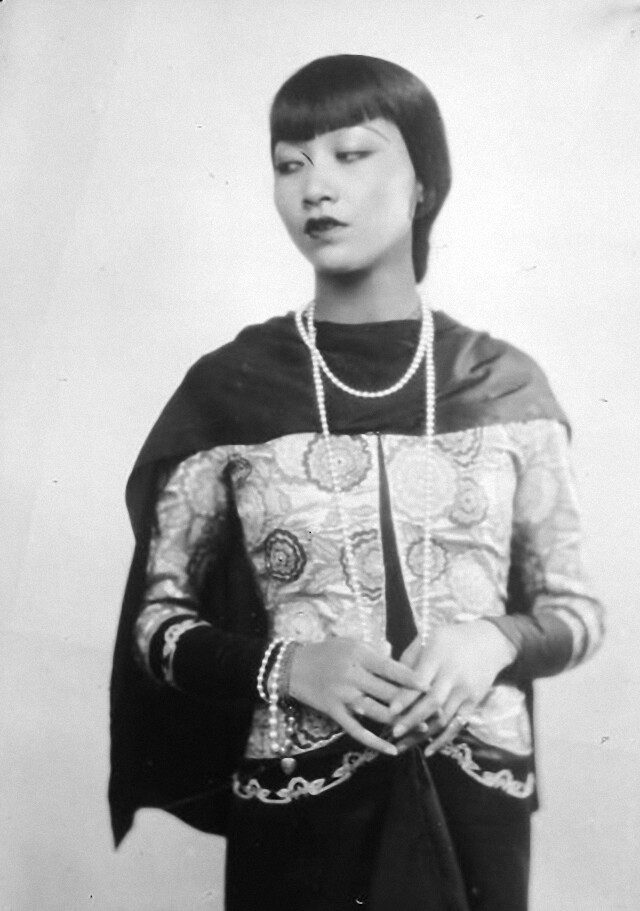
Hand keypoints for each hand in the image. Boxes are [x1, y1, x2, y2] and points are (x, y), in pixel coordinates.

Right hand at [288, 637, 421, 755]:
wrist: (293, 667)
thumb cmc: (326, 651)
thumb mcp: (351, 643)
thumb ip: (374, 650)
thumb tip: (398, 654)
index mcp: (359, 656)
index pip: (390, 668)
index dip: (411, 678)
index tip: (429, 684)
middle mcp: (353, 676)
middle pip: (388, 693)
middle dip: (411, 702)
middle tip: (433, 709)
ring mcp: (343, 696)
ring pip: (377, 713)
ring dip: (399, 722)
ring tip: (421, 728)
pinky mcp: (334, 712)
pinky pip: (357, 731)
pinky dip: (375, 742)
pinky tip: (391, 750)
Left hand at [389, 621, 516, 755]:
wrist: (490, 642)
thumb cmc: (451, 639)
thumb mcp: (429, 638)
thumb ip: (410, 658)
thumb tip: (389, 680)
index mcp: (438, 656)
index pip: (420, 681)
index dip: (405, 697)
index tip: (390, 711)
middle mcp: (453, 675)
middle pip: (432, 703)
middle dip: (412, 720)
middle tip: (393, 733)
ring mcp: (465, 691)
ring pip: (443, 718)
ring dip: (422, 735)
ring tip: (401, 746)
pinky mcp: (474, 702)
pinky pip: (457, 725)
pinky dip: (443, 740)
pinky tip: (428, 751)